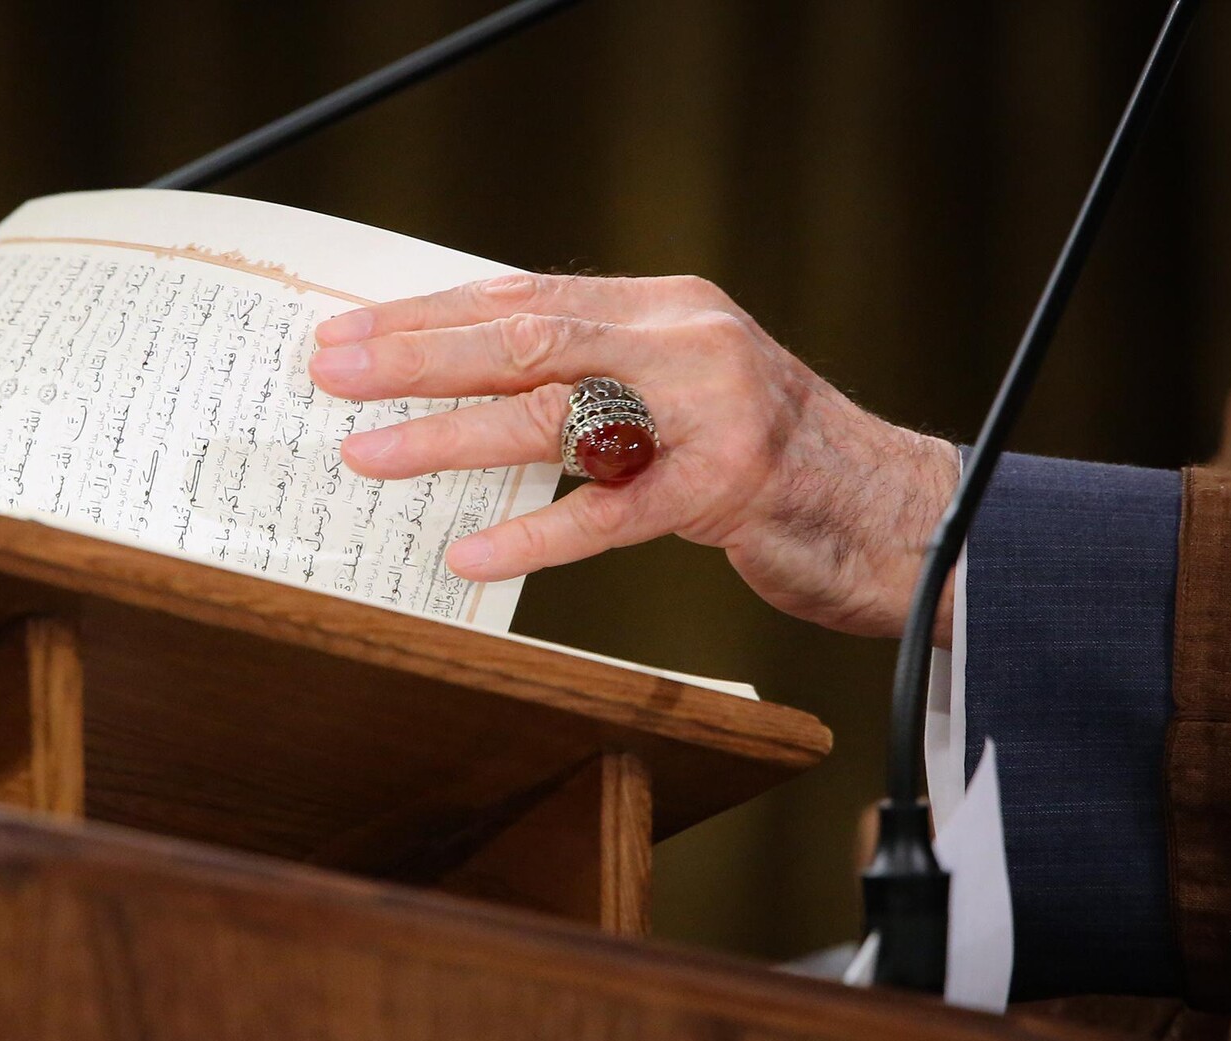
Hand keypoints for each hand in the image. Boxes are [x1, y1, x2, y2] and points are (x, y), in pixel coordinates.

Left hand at [307, 273, 960, 643]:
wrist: (899, 512)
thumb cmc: (772, 463)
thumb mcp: (682, 394)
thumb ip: (597, 381)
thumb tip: (466, 394)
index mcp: (666, 308)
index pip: (524, 298)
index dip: (427, 317)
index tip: (346, 332)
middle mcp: (687, 340)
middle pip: (524, 339)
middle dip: (414, 356)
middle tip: (330, 373)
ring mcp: (712, 410)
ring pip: (555, 415)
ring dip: (447, 437)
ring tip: (365, 454)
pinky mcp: (729, 488)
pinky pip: (611, 515)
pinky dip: (533, 532)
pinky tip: (467, 553)